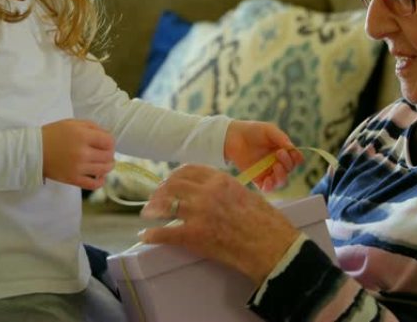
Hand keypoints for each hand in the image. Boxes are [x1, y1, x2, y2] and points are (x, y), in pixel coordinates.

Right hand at [41, 119, 114, 189]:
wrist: (33, 150)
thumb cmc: (53, 135)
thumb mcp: (72, 123)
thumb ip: (92, 127)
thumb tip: (108, 136)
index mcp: (83, 136)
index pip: (109, 141)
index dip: (110, 142)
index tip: (106, 143)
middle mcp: (82, 152)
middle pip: (109, 156)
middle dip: (109, 154)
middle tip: (104, 153)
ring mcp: (78, 168)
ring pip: (104, 170)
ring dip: (107, 166)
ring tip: (103, 163)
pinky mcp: (73, 179)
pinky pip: (94, 184)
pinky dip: (100, 181)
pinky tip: (99, 176)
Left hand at [140, 165, 299, 283]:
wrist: (270, 245)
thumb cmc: (266, 222)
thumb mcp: (247, 194)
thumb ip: (228, 190)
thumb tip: (217, 195)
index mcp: (220, 180)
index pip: (189, 170)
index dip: (175, 176)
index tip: (170, 182)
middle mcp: (206, 192)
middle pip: (173, 185)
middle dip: (161, 191)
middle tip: (155, 199)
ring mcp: (198, 213)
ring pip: (165, 205)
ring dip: (152, 210)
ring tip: (147, 214)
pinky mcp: (193, 235)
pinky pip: (165, 233)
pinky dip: (152, 235)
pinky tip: (145, 236)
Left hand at [224, 120, 303, 190]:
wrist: (233, 136)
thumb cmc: (252, 131)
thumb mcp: (269, 130)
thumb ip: (281, 138)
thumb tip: (292, 148)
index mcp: (282, 151)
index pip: (295, 159)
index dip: (296, 158)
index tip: (292, 152)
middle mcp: (277, 163)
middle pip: (290, 170)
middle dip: (287, 163)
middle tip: (279, 153)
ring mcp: (267, 172)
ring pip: (281, 181)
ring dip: (281, 176)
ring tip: (275, 166)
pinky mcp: (257, 179)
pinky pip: (267, 188)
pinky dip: (270, 187)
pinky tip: (268, 180)